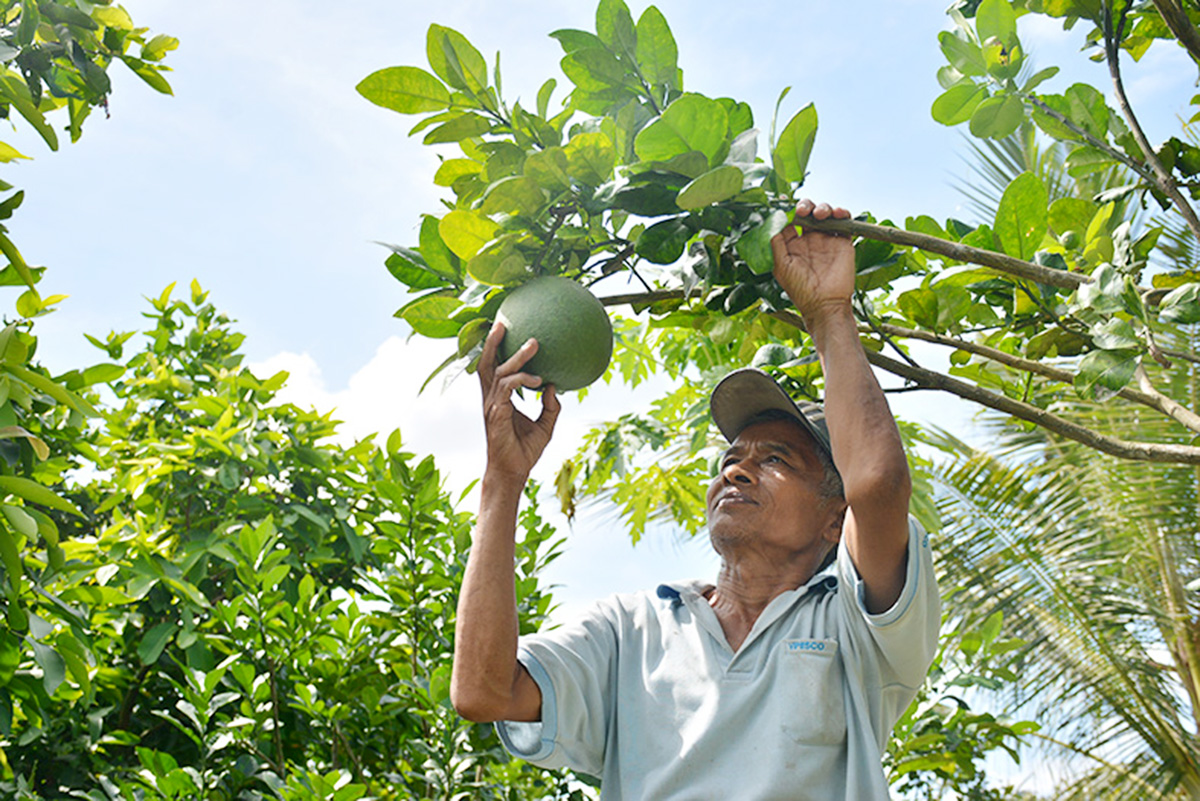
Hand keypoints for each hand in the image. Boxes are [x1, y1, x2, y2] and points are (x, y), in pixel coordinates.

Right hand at [478, 322, 560, 481]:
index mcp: (498, 398)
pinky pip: (507, 388)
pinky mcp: (496, 413)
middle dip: (492, 341)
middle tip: (503, 322)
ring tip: (533, 343)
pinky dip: (522, 380)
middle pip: (486, 363)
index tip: (506, 330)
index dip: (496, 349)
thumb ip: (551, 406)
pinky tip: (538, 380)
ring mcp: (492, 405)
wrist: (513, 473)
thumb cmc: (524, 451)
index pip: (494, 368)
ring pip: (498, 371)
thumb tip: (555, 387)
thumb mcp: (545, 426)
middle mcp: (491, 398)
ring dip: (516, 356)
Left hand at [770, 199, 854, 320]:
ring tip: (820, 214)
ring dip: (822, 207)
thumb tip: (773, 221)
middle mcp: (810, 240)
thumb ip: (776, 244)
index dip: (788, 211)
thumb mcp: (781, 266)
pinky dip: (843, 213)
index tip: (785, 205)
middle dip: (805, 206)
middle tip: (803, 210)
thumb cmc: (800, 289)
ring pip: (825, 214)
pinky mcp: (843, 242)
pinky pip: (845, 222)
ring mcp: (827, 239)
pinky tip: (838, 214)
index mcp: (793, 245)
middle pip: (808, 213)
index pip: (790, 221)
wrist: (824, 304)